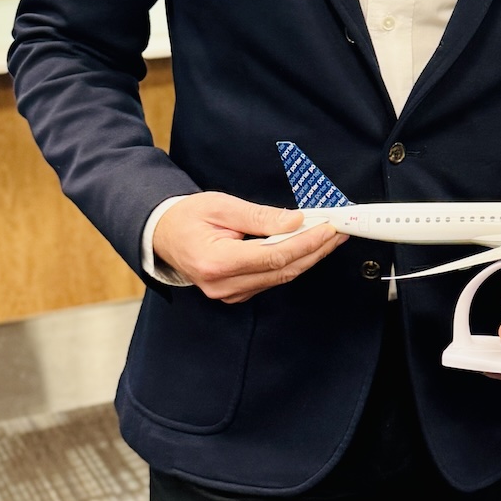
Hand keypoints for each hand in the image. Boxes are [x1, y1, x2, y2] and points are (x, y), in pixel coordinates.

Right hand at [152, 191, 343, 302]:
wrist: (162, 234)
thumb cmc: (188, 216)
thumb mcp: (222, 206)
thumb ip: (260, 217)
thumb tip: (296, 221)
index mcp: (216, 261)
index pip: (274, 255)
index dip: (307, 243)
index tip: (329, 227)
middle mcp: (223, 284)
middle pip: (282, 270)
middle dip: (315, 250)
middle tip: (338, 231)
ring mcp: (228, 293)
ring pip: (280, 277)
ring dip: (308, 257)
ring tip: (329, 236)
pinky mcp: (235, 294)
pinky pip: (271, 280)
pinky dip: (292, 263)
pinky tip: (307, 248)